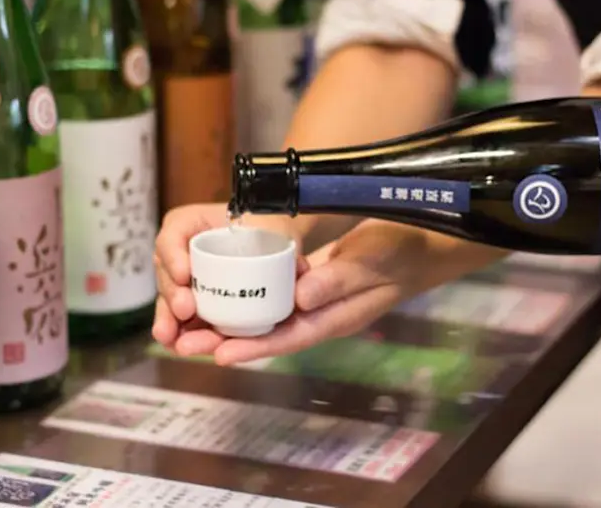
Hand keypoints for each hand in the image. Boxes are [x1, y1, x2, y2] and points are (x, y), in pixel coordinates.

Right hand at [152, 204, 306, 352]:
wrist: (272, 248)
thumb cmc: (270, 231)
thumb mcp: (277, 230)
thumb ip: (287, 247)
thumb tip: (299, 269)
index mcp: (196, 221)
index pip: (175, 231)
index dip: (173, 253)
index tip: (184, 274)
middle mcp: (182, 248)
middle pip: (166, 268)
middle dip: (171, 292)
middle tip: (185, 309)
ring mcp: (183, 276)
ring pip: (168, 296)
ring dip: (167, 317)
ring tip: (170, 336)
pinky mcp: (191, 301)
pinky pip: (178, 316)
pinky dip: (178, 331)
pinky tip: (177, 344)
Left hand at [157, 215, 502, 365]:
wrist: (416, 246)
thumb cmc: (397, 252)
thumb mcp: (371, 260)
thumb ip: (339, 278)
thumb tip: (301, 296)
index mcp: (335, 317)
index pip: (289, 338)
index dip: (254, 347)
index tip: (220, 353)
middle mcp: (319, 316)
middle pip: (268, 336)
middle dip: (227, 341)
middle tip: (184, 344)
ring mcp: (313, 304)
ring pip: (264, 321)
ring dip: (228, 325)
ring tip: (186, 328)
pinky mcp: (308, 289)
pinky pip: (270, 303)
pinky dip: (244, 304)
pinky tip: (217, 299)